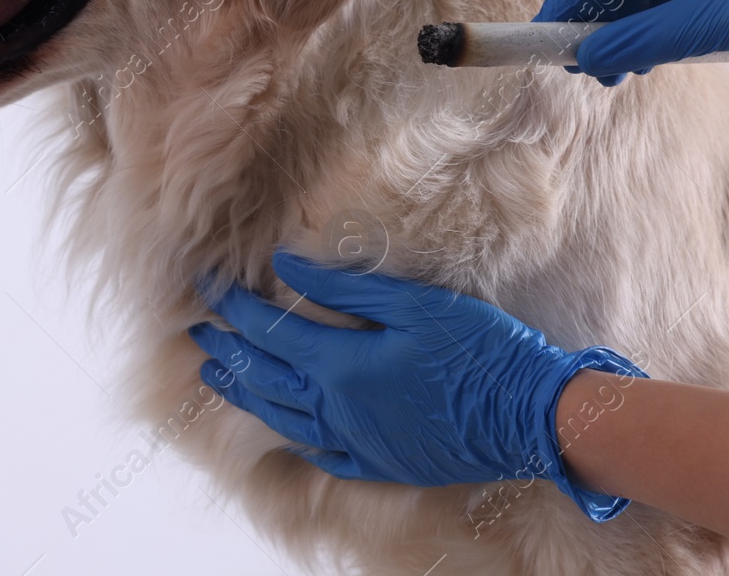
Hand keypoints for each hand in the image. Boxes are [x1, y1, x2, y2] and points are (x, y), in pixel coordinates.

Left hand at [190, 251, 645, 520]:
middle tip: (197, 331)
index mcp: (343, 365)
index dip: (234, 307)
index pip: (268, 332)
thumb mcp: (415, 304)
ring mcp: (357, 442)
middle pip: (263, 378)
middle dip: (227, 350)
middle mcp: (338, 410)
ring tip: (217, 376)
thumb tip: (287, 266)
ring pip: (282, 418)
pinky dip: (292, 436)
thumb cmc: (481, 350)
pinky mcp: (380, 462)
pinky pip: (321, 453)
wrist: (532, 417)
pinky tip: (282, 428)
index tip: (207, 285)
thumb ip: (346, 288)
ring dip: (244, 393)